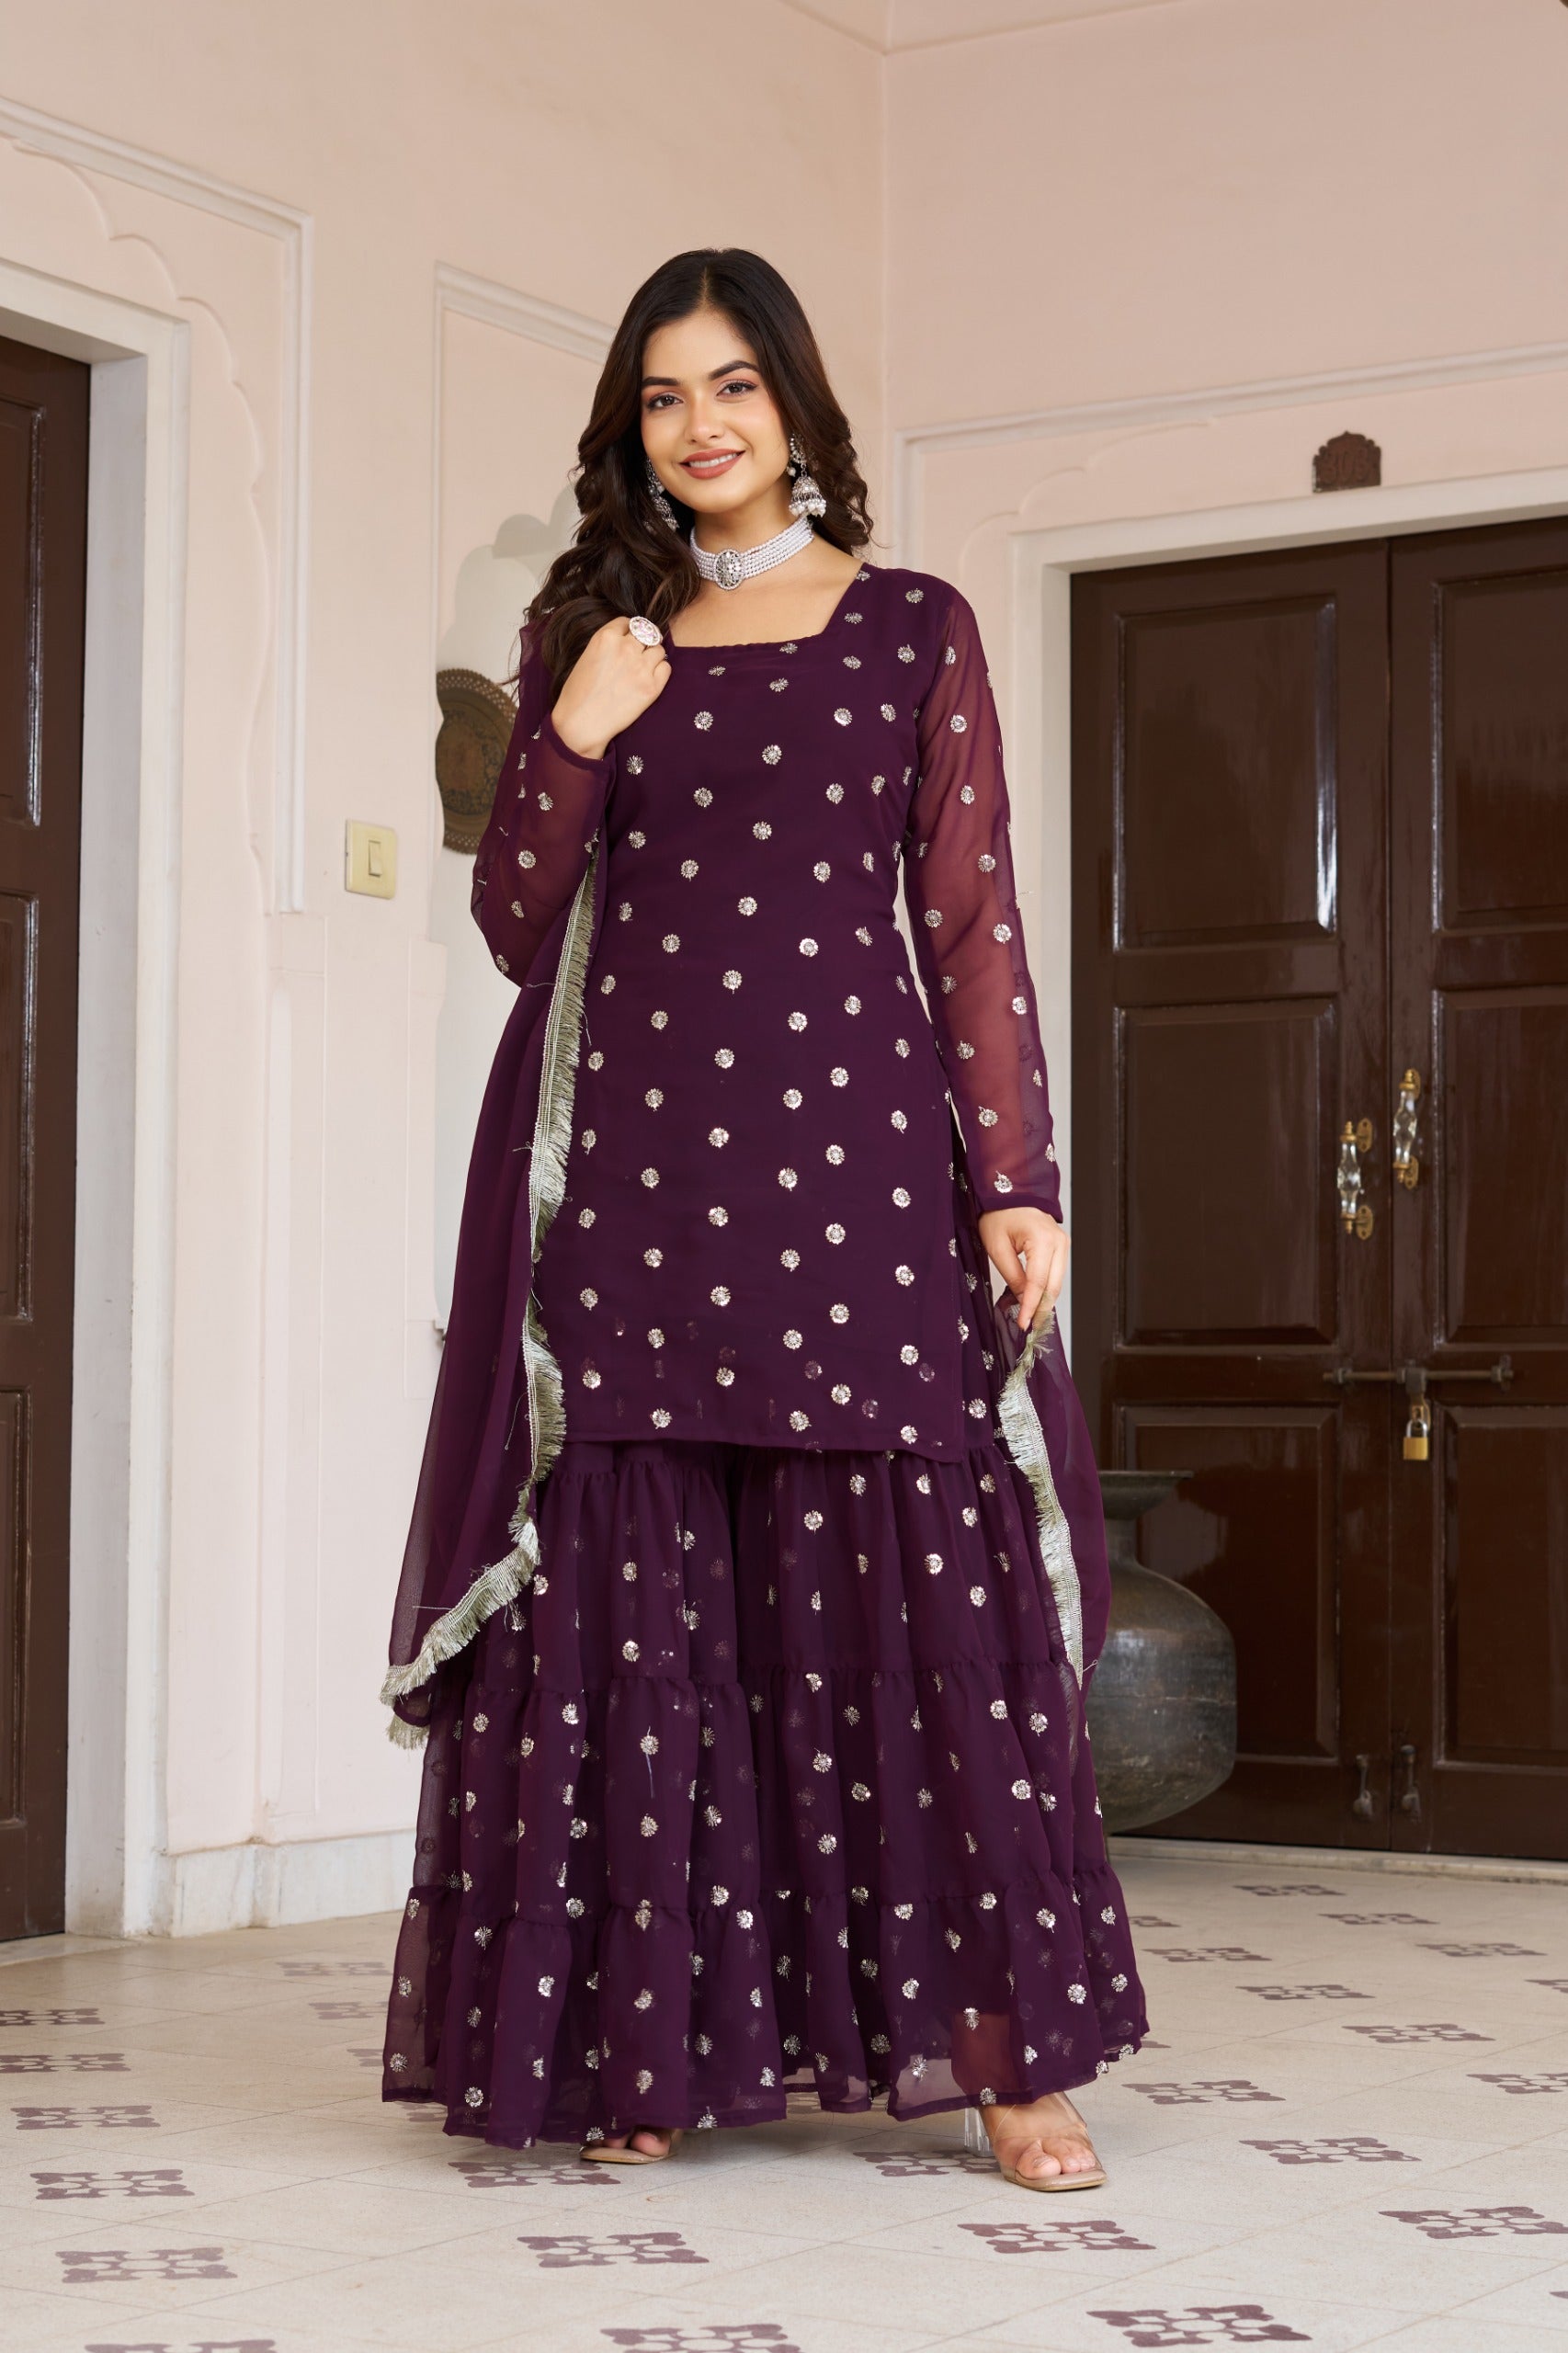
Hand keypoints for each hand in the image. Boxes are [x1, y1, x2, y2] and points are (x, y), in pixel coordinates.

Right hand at [552, 616, 670, 758]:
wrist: (581, 723)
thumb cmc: (577, 695)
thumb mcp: (587, 657)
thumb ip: (607, 646)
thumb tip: (626, 642)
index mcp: (605, 637)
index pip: (628, 622)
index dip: (629, 632)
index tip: (628, 641)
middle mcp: (625, 647)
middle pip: (647, 633)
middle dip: (643, 643)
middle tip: (638, 656)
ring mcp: (641, 666)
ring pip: (659, 649)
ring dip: (653, 656)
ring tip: (642, 669)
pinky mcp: (652, 686)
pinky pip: (666, 668)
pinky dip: (660, 672)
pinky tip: (648, 680)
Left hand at [978, 1205, 1068, 1339]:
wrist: (1008, 1192)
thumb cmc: (999, 1213)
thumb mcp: (997, 1247)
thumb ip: (1013, 1276)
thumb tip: (1024, 1300)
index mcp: (1042, 1239)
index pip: (1038, 1282)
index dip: (1031, 1306)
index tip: (1023, 1324)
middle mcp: (1058, 1241)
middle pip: (1054, 1286)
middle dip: (1042, 1309)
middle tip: (1029, 1327)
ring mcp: (1062, 1243)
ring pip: (1057, 1282)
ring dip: (1045, 1301)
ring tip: (1031, 1318)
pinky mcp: (1060, 1246)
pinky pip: (1056, 1273)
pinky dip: (1047, 1289)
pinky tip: (1036, 1301)